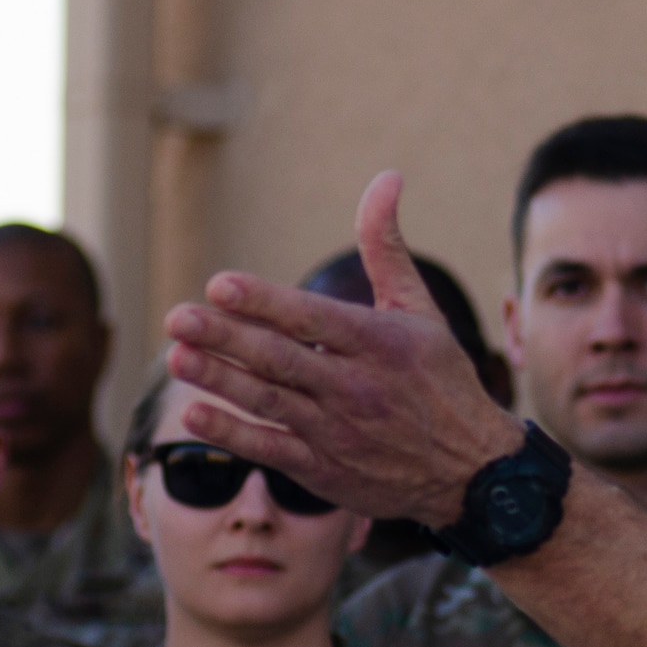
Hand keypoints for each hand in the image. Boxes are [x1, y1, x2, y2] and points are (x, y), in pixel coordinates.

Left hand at [164, 172, 525, 524]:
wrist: (470, 469)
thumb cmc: (441, 379)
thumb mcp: (420, 310)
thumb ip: (386, 247)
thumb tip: (386, 178)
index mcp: (379, 344)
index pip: (312, 319)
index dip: (265, 302)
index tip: (219, 285)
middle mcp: (356, 387)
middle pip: (280, 359)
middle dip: (226, 338)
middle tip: (178, 318)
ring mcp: (337, 431)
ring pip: (268, 401)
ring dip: (219, 380)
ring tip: (176, 355)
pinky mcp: (323, 469)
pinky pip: (270, 449)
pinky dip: (232, 432)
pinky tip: (195, 413)